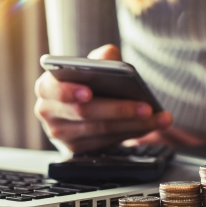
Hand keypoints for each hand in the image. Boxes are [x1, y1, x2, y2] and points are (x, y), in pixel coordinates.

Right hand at [34, 44, 172, 152]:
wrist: (82, 104)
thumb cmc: (85, 80)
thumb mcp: (90, 64)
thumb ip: (101, 57)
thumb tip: (110, 57)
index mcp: (47, 87)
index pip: (54, 90)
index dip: (69, 92)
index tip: (89, 92)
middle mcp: (48, 112)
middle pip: (85, 113)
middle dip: (118, 110)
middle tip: (146, 107)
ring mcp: (61, 134)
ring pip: (101, 130)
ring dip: (133, 124)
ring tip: (158, 118)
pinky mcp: (76, 149)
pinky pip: (107, 142)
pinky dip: (131, 133)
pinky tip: (150, 126)